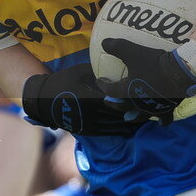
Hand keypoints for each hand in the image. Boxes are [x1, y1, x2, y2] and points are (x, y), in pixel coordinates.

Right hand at [22, 63, 146, 136]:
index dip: (131, 96)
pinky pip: (108, 131)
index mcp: (90, 96)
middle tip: (151, 105)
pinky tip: (131, 127)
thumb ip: (97, 71)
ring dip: (131, 121)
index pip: (115, 98)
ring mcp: (90, 123)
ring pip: (116, 124)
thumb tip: (115, 64)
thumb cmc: (62, 82)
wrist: (44, 101)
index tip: (145, 91)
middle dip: (135, 109)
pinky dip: (121, 129)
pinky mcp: (88, 130)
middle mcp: (92, 112)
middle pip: (119, 112)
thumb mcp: (79, 72)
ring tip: (146, 117)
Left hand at [96, 38, 195, 123]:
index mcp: (127, 92)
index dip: (103, 85)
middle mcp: (138, 104)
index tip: (100, 81)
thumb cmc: (154, 63)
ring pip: (140, 115)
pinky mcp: (168, 109)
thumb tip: (104, 43)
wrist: (181, 73)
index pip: (110, 90)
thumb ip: (115, 46)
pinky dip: (160, 120)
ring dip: (133, 115)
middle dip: (114, 104)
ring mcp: (153, 109)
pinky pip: (164, 119)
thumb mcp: (131, 51)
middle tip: (109, 102)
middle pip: (123, 106)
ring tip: (129, 116)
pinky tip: (160, 121)